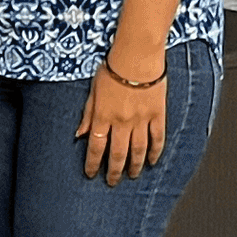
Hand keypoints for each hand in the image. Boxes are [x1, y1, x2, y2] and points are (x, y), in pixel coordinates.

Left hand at [79, 53, 169, 182]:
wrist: (137, 55)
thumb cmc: (113, 67)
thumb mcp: (93, 90)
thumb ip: (87, 114)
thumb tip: (79, 134)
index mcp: (103, 116)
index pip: (96, 147)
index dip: (93, 164)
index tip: (91, 174)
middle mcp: (121, 122)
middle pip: (117, 154)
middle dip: (114, 171)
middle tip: (112, 181)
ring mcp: (141, 120)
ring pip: (138, 150)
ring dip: (134, 166)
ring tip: (132, 176)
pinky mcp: (157, 115)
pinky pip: (157, 138)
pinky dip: (155, 152)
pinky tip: (152, 161)